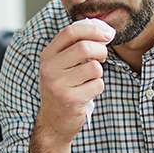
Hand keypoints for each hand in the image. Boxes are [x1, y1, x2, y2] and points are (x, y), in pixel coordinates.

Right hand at [31, 20, 114, 152]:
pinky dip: (97, 88)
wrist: (53, 123)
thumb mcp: (60, 66)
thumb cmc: (63, 90)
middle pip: (85, 47)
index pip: (70, 32)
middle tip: (102, 58)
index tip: (107, 33)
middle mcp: (49, 69)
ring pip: (94, 67)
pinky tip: (87, 93)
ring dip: (98, 73)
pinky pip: (97, 85)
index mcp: (47, 56)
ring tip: (89, 80)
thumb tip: (102, 29)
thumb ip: (74, 48)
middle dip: (101, 51)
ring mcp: (58, 85)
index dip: (92, 29)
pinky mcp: (71, 99)